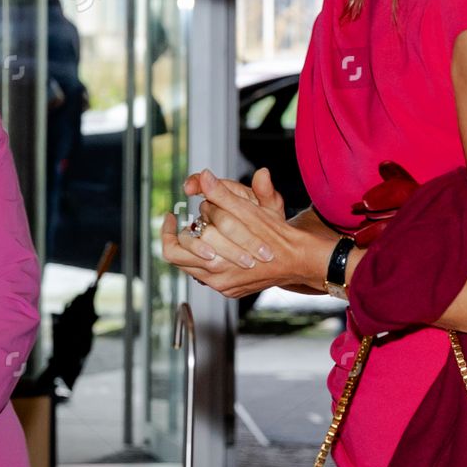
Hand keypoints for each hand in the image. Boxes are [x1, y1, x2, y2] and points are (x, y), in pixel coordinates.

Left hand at [163, 168, 317, 297]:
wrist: (299, 259)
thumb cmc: (276, 233)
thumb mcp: (250, 210)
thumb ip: (224, 194)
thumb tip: (204, 176)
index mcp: (218, 258)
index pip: (176, 246)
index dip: (167, 229)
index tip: (169, 216)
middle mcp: (218, 277)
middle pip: (180, 257)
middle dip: (181, 236)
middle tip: (182, 222)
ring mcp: (223, 286)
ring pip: (191, 267)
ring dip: (192, 248)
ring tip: (200, 231)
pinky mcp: (229, 290)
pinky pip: (205, 275)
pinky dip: (205, 259)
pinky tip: (214, 245)